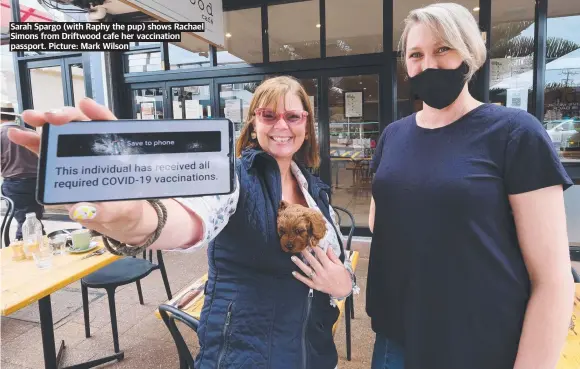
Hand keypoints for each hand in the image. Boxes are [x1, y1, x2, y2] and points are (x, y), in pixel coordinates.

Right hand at [8, 98, 153, 244]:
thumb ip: (105, 211)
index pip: (111, 128)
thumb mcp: (120, 212)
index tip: (85, 105)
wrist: (116, 222)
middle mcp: (98, 151)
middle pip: (83, 126)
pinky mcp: (63, 166)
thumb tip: (79, 210)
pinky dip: (32, 141)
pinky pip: (48, 150)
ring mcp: (79, 157)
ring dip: (45, 123)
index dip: (99, 114)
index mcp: (118, 154)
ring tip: (28, 117)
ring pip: (62, 134)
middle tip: (49, 116)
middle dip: (66, 116)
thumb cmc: (124, 210)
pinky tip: (18, 134)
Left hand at [292, 247, 351, 297]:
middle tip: (300, 247)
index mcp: (330, 267)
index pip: (321, 255)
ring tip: (293, 257)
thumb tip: (328, 247)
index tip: (310, 242)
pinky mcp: (315, 286)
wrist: (343, 290)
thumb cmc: (343, 277)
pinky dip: (299, 277)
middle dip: (305, 253)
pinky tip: (294, 272)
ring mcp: (318, 280)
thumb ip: (333, 256)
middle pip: (312, 261)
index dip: (315, 248)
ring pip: (307, 270)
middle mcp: (323, 273)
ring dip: (299, 263)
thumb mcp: (340, 265)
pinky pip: (306, 281)